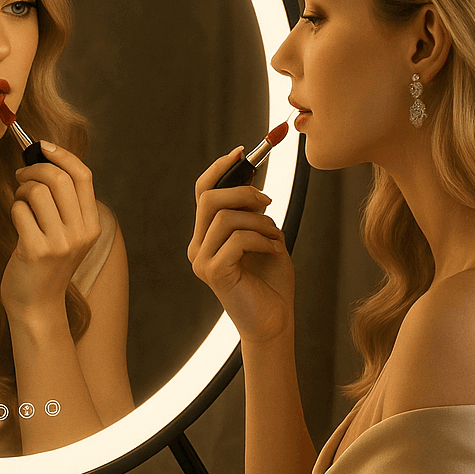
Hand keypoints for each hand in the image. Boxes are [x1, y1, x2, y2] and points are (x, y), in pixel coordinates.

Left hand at [0, 141, 99, 321]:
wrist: (36, 305)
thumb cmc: (46, 265)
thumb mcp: (67, 235)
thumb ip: (65, 204)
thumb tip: (45, 159)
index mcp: (92, 226)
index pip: (83, 176)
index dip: (62, 155)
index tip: (42, 146)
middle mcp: (80, 234)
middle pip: (59, 179)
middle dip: (34, 168)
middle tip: (21, 174)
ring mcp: (59, 244)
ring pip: (37, 192)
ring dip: (22, 190)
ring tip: (19, 201)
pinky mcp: (35, 251)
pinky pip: (19, 210)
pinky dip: (14, 209)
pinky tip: (16, 222)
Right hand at [187, 147, 293, 343]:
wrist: (274, 321)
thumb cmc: (272, 282)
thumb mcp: (265, 236)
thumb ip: (253, 212)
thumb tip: (250, 178)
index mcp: (207, 235)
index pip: (203, 191)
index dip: (221, 168)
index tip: (244, 152)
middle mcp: (198, 246)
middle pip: (209, 198)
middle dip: (243, 192)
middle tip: (269, 202)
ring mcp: (202, 260)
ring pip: (225, 217)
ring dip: (259, 221)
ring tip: (275, 236)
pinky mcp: (213, 273)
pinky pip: (237, 239)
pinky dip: (262, 239)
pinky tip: (274, 250)